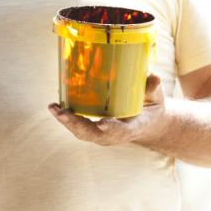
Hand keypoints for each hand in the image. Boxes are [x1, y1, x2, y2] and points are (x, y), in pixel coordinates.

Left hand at [48, 74, 165, 145]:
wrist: (148, 124)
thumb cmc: (151, 108)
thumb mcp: (157, 98)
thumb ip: (153, 88)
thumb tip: (153, 76)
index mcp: (133, 128)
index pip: (122, 131)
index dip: (112, 128)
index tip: (102, 124)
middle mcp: (115, 135)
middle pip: (93, 134)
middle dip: (76, 125)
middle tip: (62, 113)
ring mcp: (103, 134)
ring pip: (82, 132)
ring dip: (66, 121)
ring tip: (54, 108)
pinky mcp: (95, 130)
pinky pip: (78, 127)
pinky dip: (66, 118)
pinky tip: (54, 107)